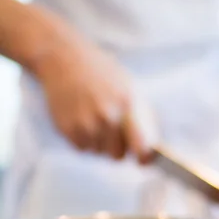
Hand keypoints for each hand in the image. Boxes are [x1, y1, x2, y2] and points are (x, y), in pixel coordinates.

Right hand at [28, 5, 151, 160]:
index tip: (143, 159)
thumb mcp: (130, 89)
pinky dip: (83, 139)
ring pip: (99, 152)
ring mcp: (86, 124)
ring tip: (94, 118)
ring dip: (99, 142)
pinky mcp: (67, 129)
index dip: (144, 157)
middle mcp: (107, 117)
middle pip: (118, 156)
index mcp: (128, 105)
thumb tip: (152, 150)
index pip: (142, 147)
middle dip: (118, 147)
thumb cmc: (103, 75)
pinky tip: (81, 119)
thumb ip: (142, 118)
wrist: (65, 60)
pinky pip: (82, 148)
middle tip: (113, 129)